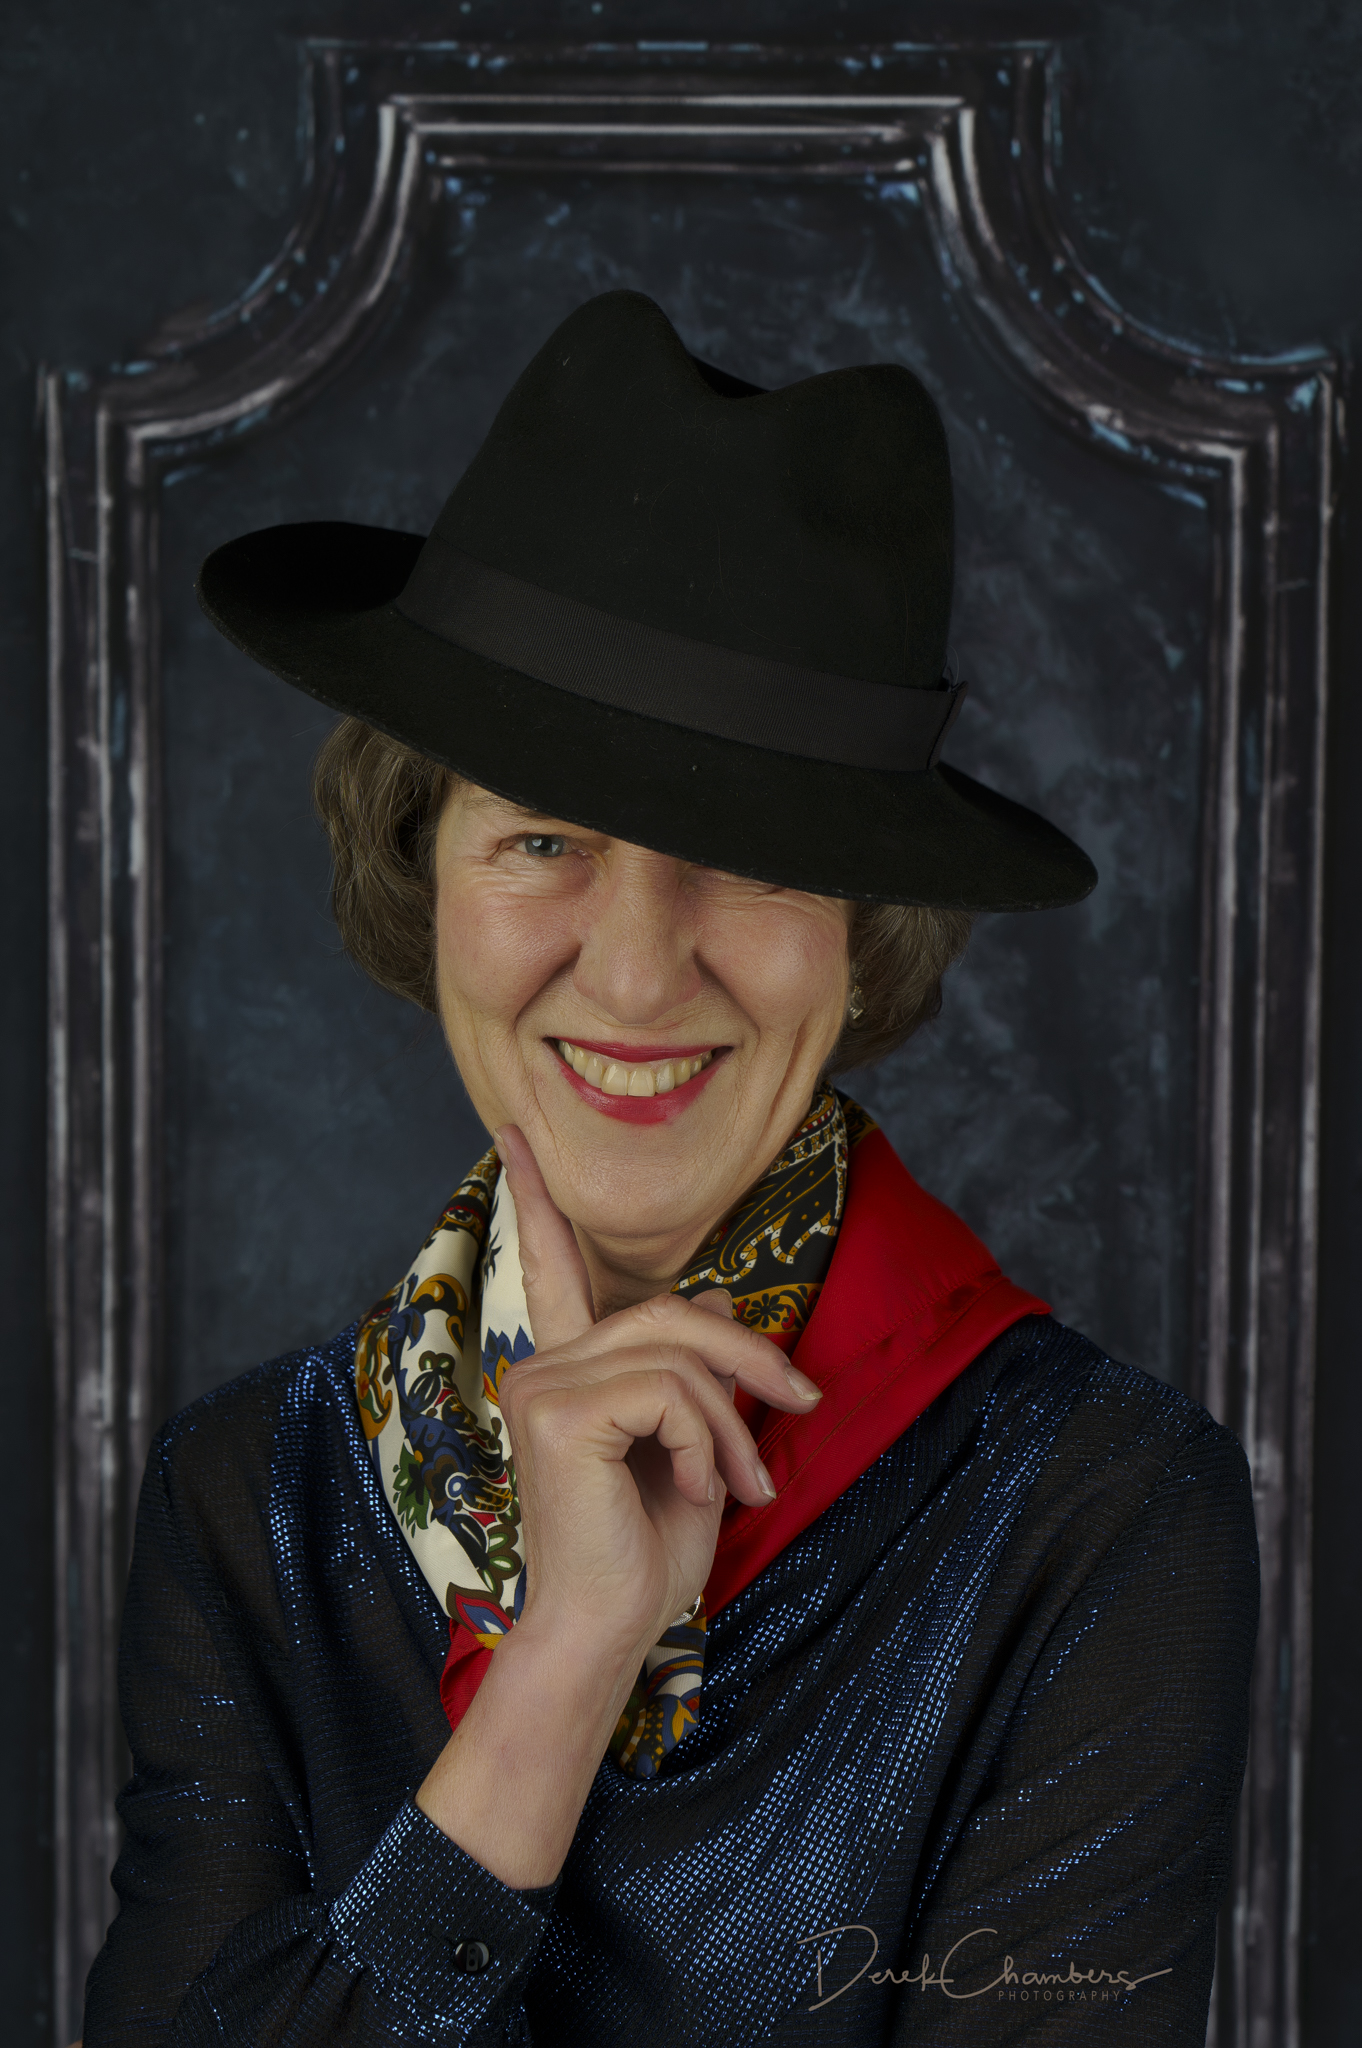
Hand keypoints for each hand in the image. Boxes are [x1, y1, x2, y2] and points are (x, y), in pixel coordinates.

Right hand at [494, 1124, 821, 1665]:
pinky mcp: (560, 1411)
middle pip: (670, 1310)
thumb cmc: (644, 1552)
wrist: (607, 1631)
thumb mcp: (693, 1448)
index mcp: (565, 1368)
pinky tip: (698, 1489)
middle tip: (801, 1408)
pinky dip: (707, 1439)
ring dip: (735, 1419)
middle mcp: (542, 1364)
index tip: (512, 1134)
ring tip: (744, 1484)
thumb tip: (724, 1296)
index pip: (550, 1266)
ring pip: (680, 1349)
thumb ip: (695, 1373)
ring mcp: (542, 1383)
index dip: (537, 1199)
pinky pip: (670, 1389)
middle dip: (749, 1356)